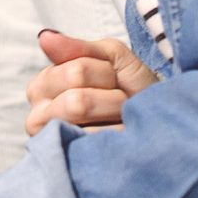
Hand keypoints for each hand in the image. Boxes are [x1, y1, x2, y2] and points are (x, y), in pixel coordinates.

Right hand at [25, 30, 158, 135]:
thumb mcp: (111, 58)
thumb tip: (44, 37)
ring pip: (81, 114)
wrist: (159, 127)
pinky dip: (114, 137)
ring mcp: (51, 140)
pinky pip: (90, 143)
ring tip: (120, 121)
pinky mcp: (66, 161)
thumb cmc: (131, 89)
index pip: (75, 71)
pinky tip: (117, 139)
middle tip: (120, 103)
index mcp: (43, 85)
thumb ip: (78, 48)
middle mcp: (38, 113)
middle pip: (77, 97)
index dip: (106, 75)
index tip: (114, 81)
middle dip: (112, 98)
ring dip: (115, 116)